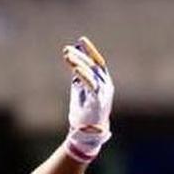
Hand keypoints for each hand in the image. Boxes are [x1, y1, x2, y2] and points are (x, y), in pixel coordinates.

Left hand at [62, 36, 112, 161]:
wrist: (87, 133)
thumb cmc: (83, 111)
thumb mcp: (80, 90)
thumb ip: (79, 76)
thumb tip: (73, 60)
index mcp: (103, 82)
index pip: (98, 62)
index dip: (90, 50)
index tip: (80, 40)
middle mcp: (106, 85)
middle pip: (94, 66)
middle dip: (80, 56)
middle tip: (67, 50)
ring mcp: (104, 93)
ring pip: (92, 74)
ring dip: (79, 63)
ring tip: (67, 56)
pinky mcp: (98, 102)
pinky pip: (91, 86)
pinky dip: (83, 76)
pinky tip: (74, 69)